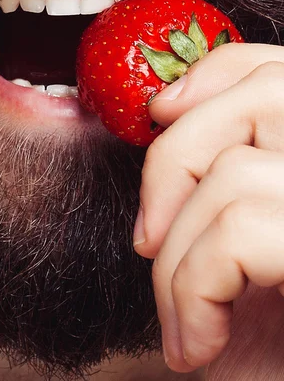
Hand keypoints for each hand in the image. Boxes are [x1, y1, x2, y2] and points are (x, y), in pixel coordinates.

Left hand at [133, 43, 283, 373]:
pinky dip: (192, 291)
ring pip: (236, 171)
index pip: (281, 69)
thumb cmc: (268, 348)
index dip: (219, 72)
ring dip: (176, 257)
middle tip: (148, 239)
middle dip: (176, 158)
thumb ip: (219, 173)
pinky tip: (198, 342)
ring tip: (182, 317)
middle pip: (266, 96)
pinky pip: (239, 232)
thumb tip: (170, 105)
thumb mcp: (240, 252)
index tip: (163, 110)